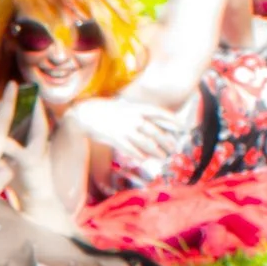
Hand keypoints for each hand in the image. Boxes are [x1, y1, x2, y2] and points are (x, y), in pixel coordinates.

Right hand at [63, 94, 186, 160]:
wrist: (84, 114)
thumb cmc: (103, 110)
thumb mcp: (122, 106)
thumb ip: (136, 112)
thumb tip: (148, 119)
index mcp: (136, 108)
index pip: (160, 113)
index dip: (173, 120)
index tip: (182, 127)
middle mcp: (133, 118)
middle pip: (155, 131)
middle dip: (167, 141)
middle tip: (174, 148)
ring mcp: (124, 129)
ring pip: (146, 142)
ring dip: (156, 151)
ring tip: (163, 157)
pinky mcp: (115, 139)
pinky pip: (131, 149)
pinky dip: (139, 155)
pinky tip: (144, 159)